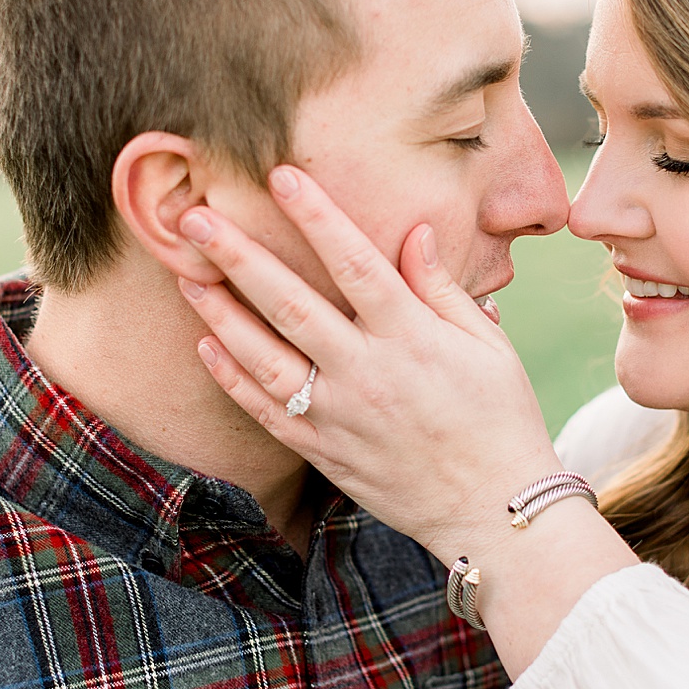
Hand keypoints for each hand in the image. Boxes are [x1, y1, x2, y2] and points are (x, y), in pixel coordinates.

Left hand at [175, 164, 562, 564]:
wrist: (494, 511)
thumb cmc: (501, 420)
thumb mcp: (488, 346)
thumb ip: (443, 289)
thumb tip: (412, 231)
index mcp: (412, 337)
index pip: (355, 263)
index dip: (316, 216)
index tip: (281, 177)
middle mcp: (367, 372)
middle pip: (290, 303)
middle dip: (238, 256)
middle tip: (194, 219)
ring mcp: (339, 416)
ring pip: (264, 357)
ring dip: (220, 314)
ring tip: (186, 275)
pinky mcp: (324, 453)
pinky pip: (266, 412)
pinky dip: (232, 378)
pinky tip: (207, 345)